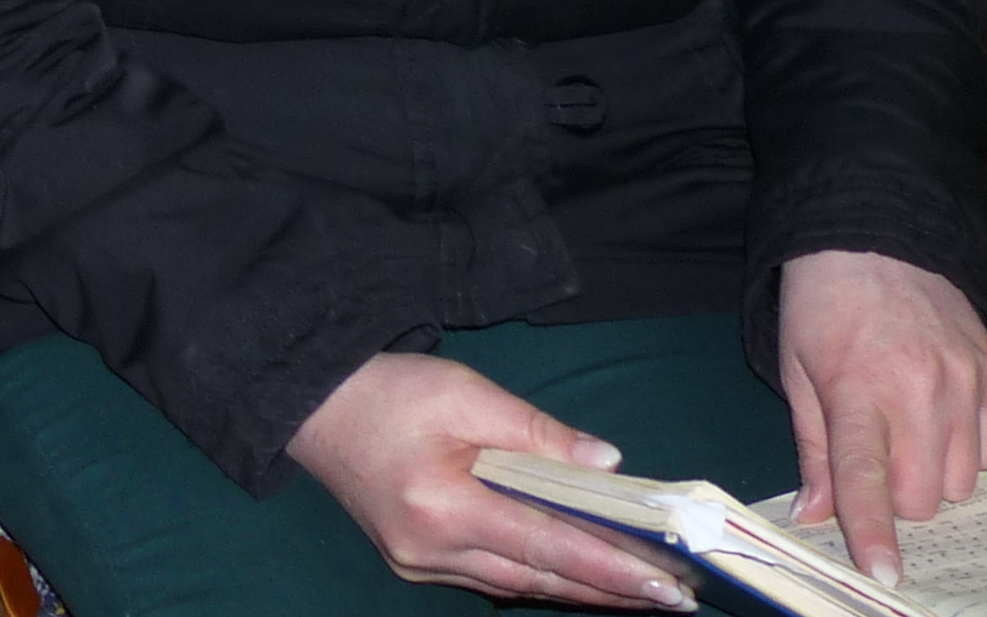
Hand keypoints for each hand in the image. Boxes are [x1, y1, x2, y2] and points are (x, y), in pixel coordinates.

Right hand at [289, 352, 694, 607]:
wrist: (311, 405)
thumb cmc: (388, 390)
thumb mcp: (464, 392)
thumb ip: (538, 433)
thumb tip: (608, 465)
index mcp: (443, 506)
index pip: (547, 546)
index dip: (612, 568)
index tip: (668, 585)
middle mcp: (432, 551)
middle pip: (538, 580)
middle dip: (610, 589)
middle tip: (675, 596)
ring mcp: (419, 566)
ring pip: (518, 587)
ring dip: (580, 588)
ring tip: (642, 590)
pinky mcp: (416, 564)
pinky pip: (492, 580)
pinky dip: (540, 577)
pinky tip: (577, 575)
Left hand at [777, 251, 986, 586]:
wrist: (873, 232)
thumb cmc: (821, 304)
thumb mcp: (796, 369)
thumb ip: (813, 448)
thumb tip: (813, 516)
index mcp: (856, 390)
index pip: (866, 478)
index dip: (873, 532)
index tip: (884, 575)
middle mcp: (918, 390)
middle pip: (925, 497)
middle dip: (899, 500)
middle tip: (876, 461)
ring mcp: (964, 380)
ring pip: (963, 482)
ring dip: (934, 478)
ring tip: (907, 435)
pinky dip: (968, 453)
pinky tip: (940, 422)